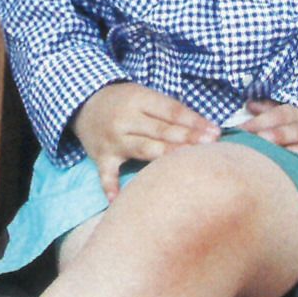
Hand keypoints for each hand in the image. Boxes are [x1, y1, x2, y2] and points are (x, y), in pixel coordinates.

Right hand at [71, 82, 219, 201]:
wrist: (82, 103)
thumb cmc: (123, 101)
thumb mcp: (144, 95)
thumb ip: (171, 112)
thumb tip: (207, 129)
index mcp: (138, 99)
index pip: (170, 111)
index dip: (193, 122)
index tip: (215, 133)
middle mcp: (125, 119)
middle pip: (159, 130)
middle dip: (186, 138)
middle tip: (210, 146)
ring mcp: (113, 140)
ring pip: (142, 149)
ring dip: (163, 156)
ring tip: (183, 165)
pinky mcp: (101, 157)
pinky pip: (106, 174)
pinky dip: (110, 187)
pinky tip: (117, 201)